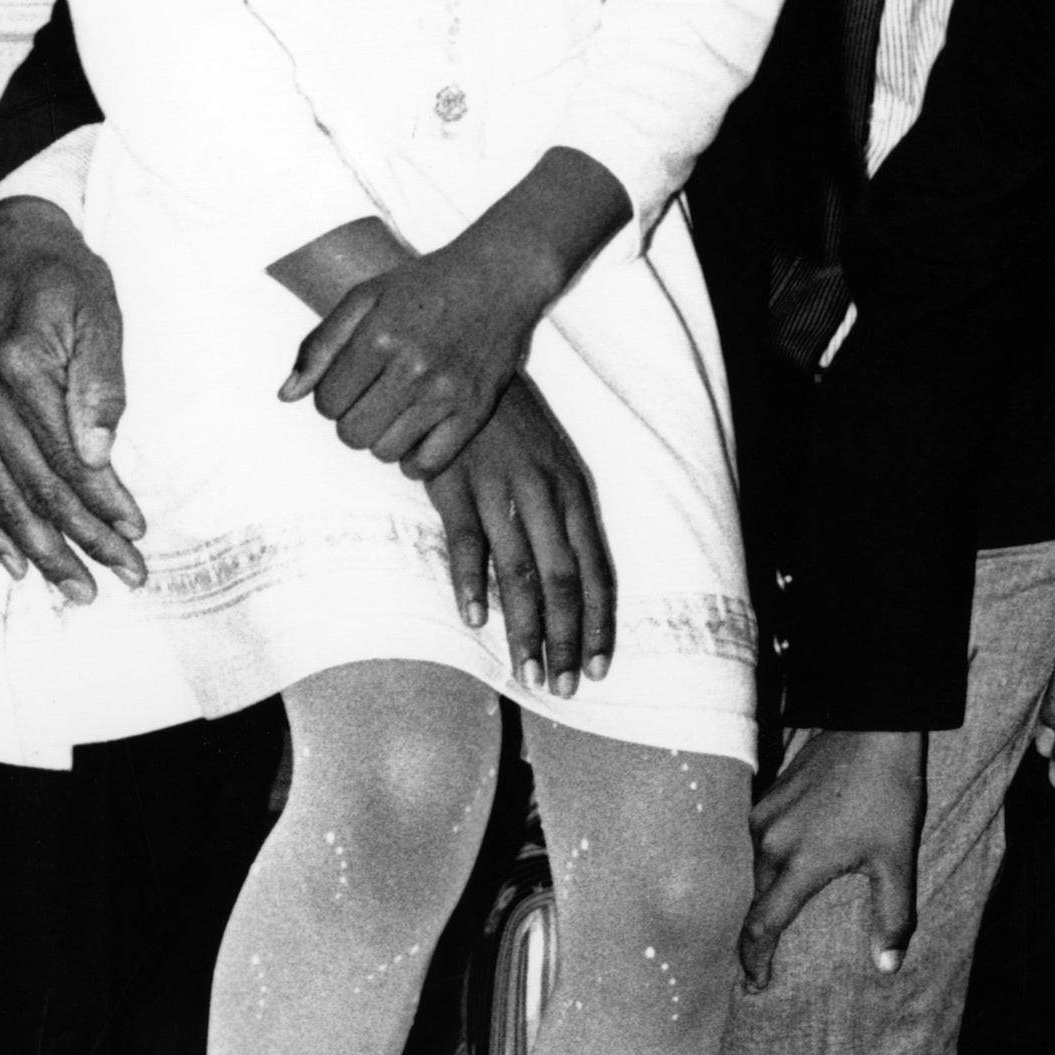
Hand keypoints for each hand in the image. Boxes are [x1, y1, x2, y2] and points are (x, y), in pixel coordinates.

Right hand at [0, 197, 143, 601]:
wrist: (9, 249)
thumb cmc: (66, 280)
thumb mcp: (100, 315)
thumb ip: (101, 385)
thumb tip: (100, 455)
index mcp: (22, 372)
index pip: (69, 460)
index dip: (105, 503)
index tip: (138, 533)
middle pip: (38, 490)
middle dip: (85, 540)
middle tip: (126, 576)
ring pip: (2, 500)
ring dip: (43, 551)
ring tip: (79, 588)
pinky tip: (18, 563)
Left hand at [280, 224, 547, 479]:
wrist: (499, 276)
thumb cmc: (425, 284)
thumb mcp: (364, 296)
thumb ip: (320, 345)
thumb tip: (286, 396)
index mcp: (378, 337)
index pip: (326, 403)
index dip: (331, 396)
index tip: (351, 380)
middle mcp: (412, 367)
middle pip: (351, 435)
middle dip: (352, 419)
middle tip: (373, 396)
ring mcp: (446, 392)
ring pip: (384, 452)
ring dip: (382, 437)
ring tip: (397, 410)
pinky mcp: (475, 410)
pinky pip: (427, 465)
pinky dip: (415, 460)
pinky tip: (418, 433)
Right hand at [425, 372, 614, 696]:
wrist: (464, 368)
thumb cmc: (513, 424)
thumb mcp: (553, 463)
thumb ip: (563, 517)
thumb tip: (575, 583)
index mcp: (573, 490)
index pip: (595, 568)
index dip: (599, 621)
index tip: (600, 666)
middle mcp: (543, 493)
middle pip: (562, 579)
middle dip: (566, 638)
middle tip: (564, 686)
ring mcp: (499, 489)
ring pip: (520, 570)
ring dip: (525, 627)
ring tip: (528, 671)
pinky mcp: (454, 484)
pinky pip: (466, 541)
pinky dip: (470, 582)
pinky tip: (474, 619)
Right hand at [739, 727, 925, 991]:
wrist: (873, 727)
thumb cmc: (888, 793)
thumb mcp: (898, 859)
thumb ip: (892, 916)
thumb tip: (887, 966)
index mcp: (799, 862)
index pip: (761, 925)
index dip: (754, 960)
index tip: (757, 984)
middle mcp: (770, 840)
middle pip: (753, 901)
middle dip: (755, 933)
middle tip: (763, 961)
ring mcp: (765, 814)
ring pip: (752, 870)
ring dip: (759, 896)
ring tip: (771, 917)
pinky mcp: (767, 794)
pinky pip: (755, 840)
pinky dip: (763, 863)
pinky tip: (780, 868)